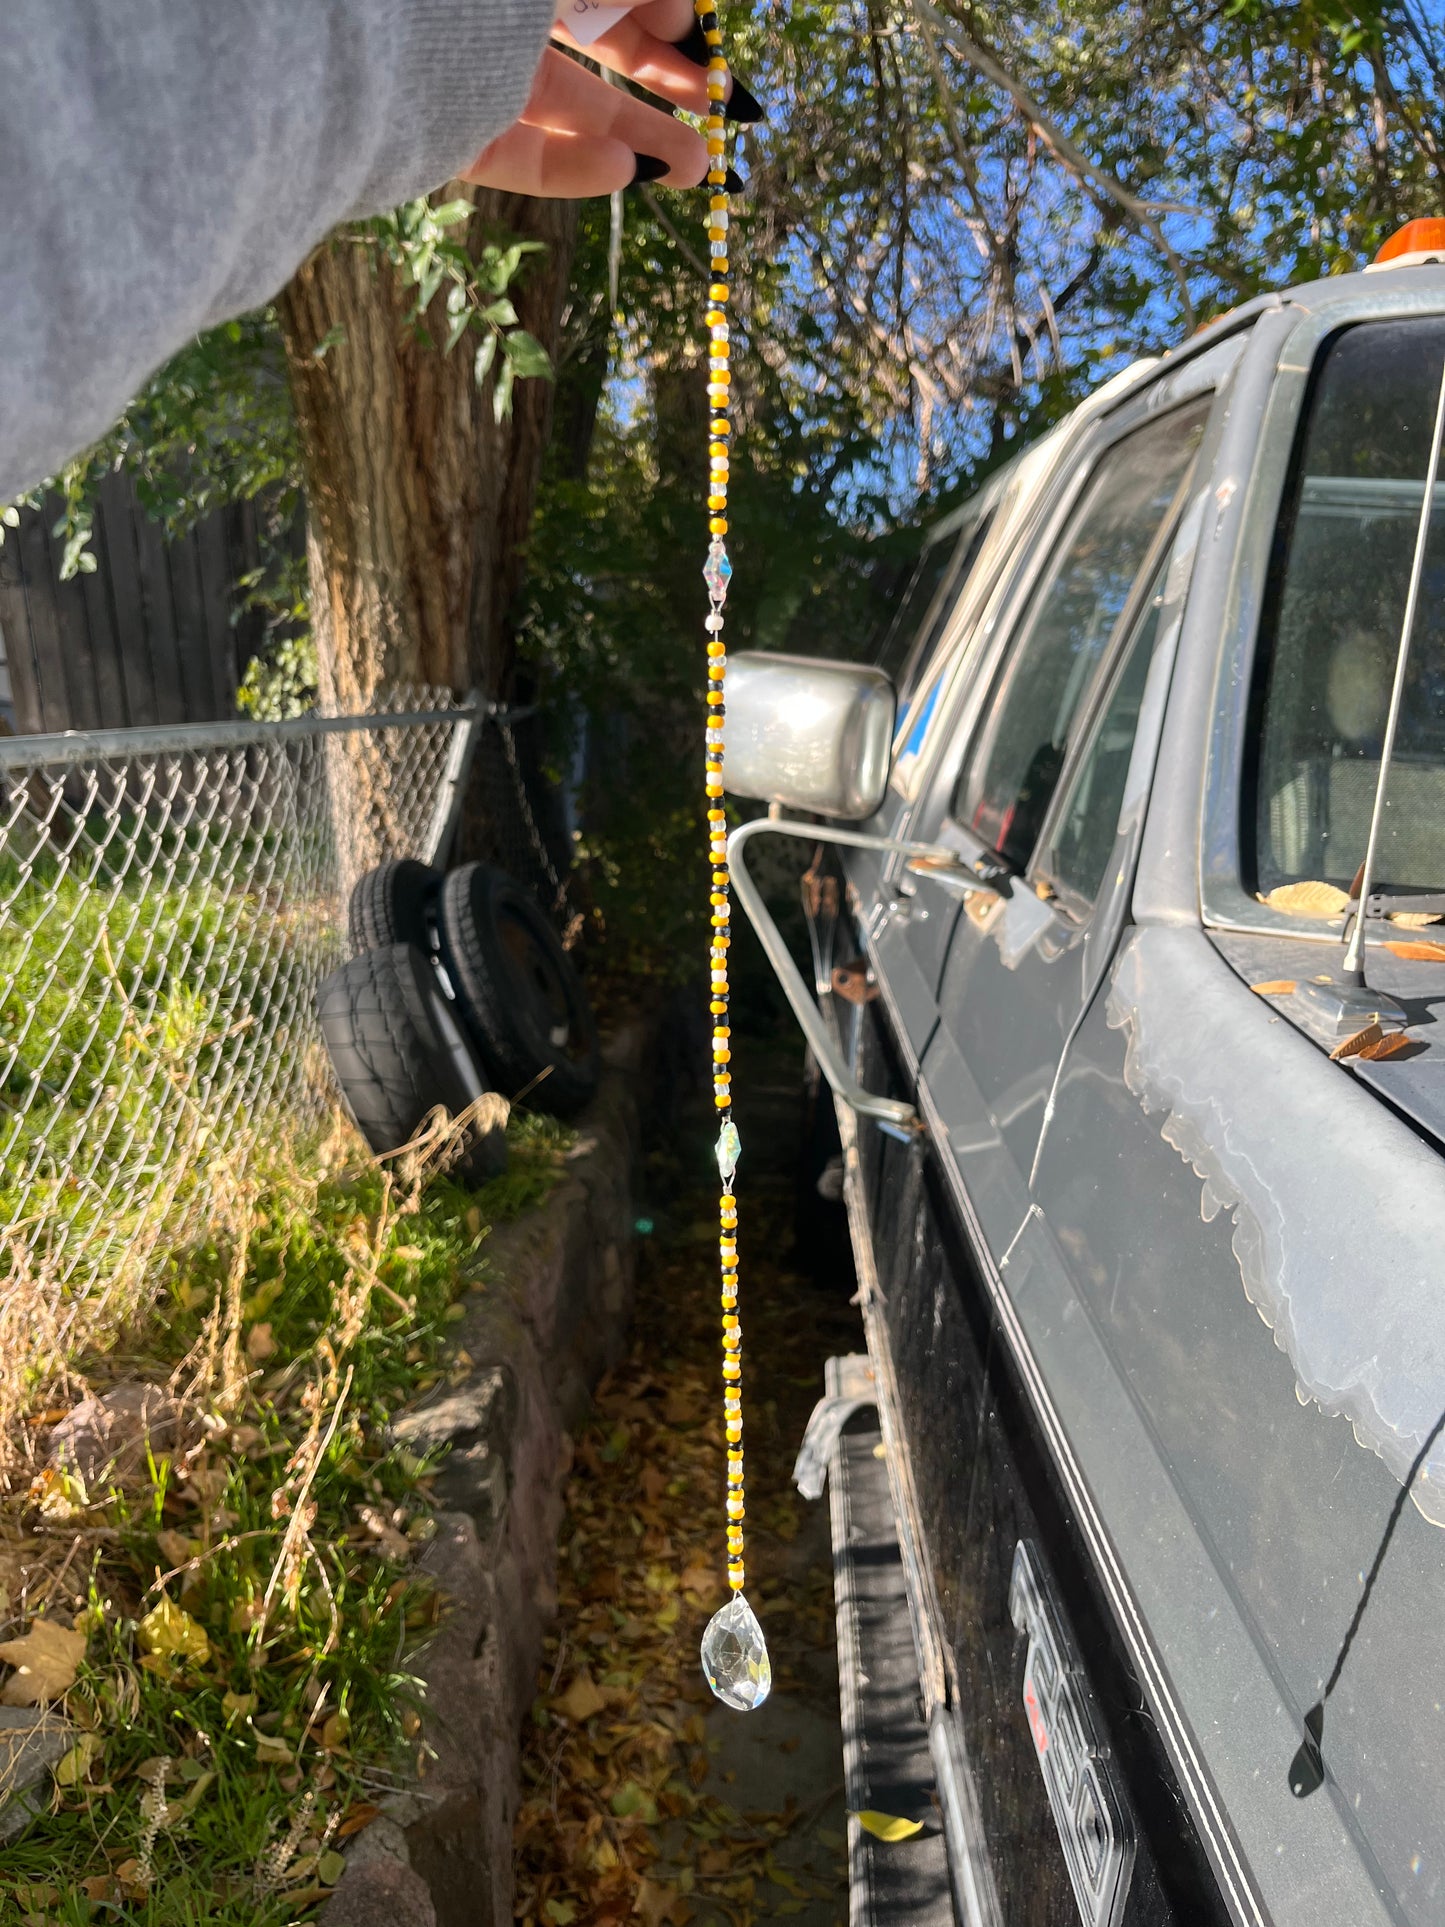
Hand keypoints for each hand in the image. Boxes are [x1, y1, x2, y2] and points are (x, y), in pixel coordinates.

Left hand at [462, 0, 759, 197]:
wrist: (348, 27)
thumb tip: (678, 10)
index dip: (655, 9)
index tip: (699, 33)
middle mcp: (488, 13)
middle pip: (588, 40)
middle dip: (660, 75)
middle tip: (722, 109)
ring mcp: (462, 71)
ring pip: (562, 106)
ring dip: (635, 133)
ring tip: (696, 171)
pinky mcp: (439, 135)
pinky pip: (515, 153)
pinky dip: (571, 165)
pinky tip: (623, 171)